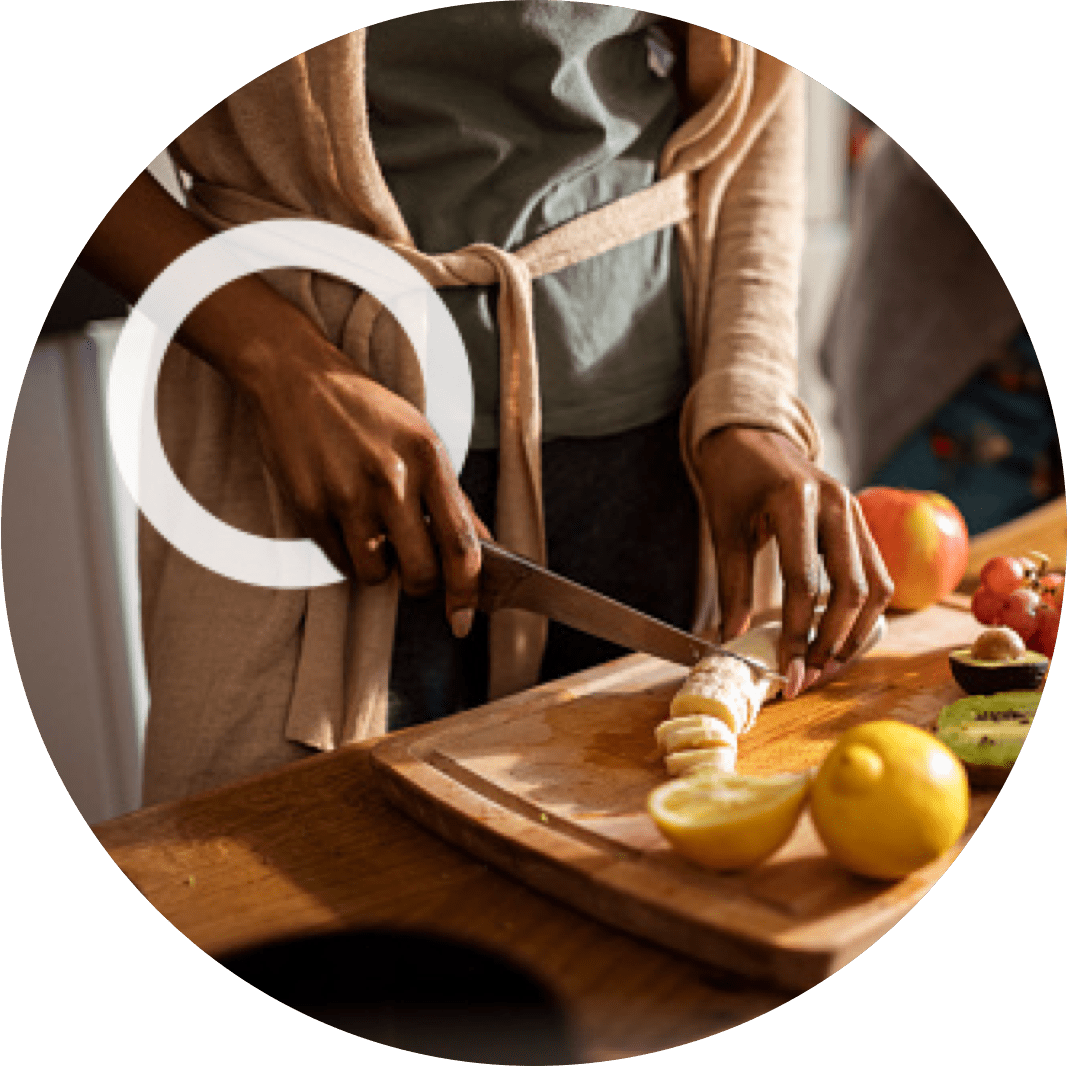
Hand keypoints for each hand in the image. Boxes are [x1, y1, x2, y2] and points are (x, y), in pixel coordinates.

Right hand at [247, 331, 485, 636]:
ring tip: (375, 536)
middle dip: (421, 584)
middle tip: (414, 568)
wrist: (297, 377)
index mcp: (430, 458)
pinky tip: (347, 524)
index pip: (461, 544)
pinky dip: (348, 556)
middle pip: (421, 572)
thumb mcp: (422, 439)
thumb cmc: (366, 410)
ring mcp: (348, 494)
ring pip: (376, 576)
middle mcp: (392, 478)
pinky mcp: (310, 507)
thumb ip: (454, 497)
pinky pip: (339, 562)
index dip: (467, 591)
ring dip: (380, 570)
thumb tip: (485, 546)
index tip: (464, 617)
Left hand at [694, 426, 893, 696]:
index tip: (788, 671)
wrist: (753, 436)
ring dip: (854, 633)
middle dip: (831, 642)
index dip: (797, 633)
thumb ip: (732, 586)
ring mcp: (857, 511)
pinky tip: (841, 636)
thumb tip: (733, 640)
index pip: (805, 583)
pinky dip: (865, 612)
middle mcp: (837, 504)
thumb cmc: (735, 480)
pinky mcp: (863, 522)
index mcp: (796, 501)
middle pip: (850, 590)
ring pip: (875, 587)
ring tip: (827, 664)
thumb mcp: (725, 529)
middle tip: (809, 676)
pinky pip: (878, 575)